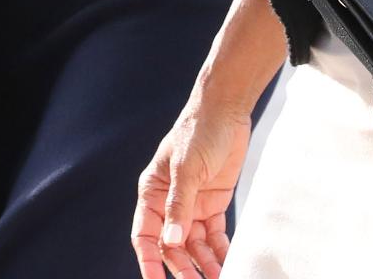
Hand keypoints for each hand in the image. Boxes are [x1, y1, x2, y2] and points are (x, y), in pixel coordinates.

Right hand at [132, 104, 251, 278]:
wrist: (227, 109)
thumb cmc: (198, 130)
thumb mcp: (187, 167)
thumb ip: (180, 205)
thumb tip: (172, 241)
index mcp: (152, 192)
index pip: (145, 235)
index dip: (149, 261)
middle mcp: (169, 202)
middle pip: (172, 245)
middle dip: (183, 268)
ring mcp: (192, 204)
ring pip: (194, 245)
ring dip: (204, 264)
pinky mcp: (213, 204)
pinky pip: (214, 236)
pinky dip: (219, 251)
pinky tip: (227, 264)